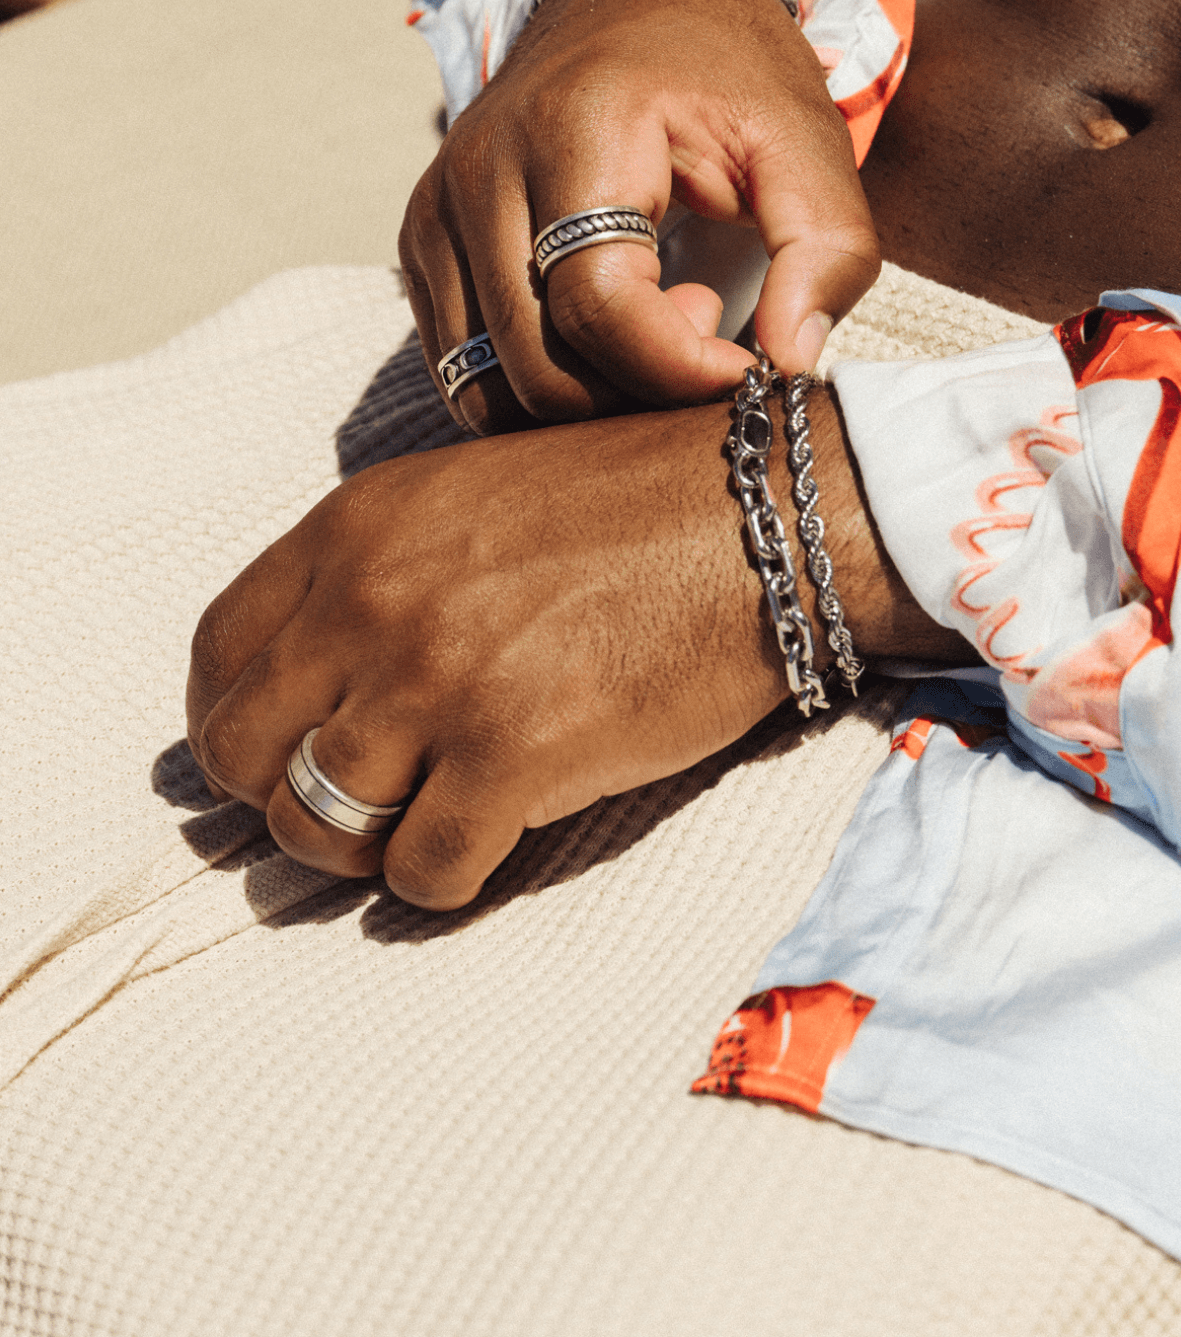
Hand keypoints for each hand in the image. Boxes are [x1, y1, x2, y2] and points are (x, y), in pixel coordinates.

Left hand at [185, 394, 968, 909]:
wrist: (769, 519)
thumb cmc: (642, 505)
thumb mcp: (477, 496)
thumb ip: (384, 569)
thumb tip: (328, 674)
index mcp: (357, 529)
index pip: (217, 656)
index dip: (238, 722)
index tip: (284, 749)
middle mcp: (373, 603)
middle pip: (240, 754)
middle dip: (283, 796)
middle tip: (353, 806)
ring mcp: (438, 684)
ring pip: (314, 828)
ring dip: (361, 849)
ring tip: (424, 826)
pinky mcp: (515, 759)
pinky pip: (420, 875)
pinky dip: (444, 879)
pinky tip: (491, 843)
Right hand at [399, 0, 880, 430]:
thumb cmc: (725, 75)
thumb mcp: (806, 142)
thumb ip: (825, 251)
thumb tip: (790, 365)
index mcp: (574, 132)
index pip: (600, 308)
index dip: (681, 369)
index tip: (745, 363)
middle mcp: (482, 174)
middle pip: (541, 370)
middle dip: (637, 390)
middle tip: (703, 322)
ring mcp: (437, 214)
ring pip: (489, 389)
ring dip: (586, 397)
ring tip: (652, 322)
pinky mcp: (422, 246)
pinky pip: (462, 373)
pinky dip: (539, 387)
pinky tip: (601, 330)